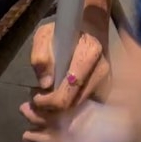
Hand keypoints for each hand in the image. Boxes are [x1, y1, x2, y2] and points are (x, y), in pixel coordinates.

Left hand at [20, 17, 110, 141]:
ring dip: (57, 112)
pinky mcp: (104, 91)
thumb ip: (41, 56)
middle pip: (74, 104)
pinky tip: (55, 103)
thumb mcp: (45, 36)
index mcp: (90, 51)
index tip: (35, 96)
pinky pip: (82, 108)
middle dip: (50, 109)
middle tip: (35, 103)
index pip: (70, 86)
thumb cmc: (64, 32)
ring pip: (77, 109)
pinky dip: (66, 111)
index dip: (50, 99)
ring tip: (43, 101)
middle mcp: (102, 70)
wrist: (88, 29)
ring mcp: (105, 82)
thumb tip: (46, 84)